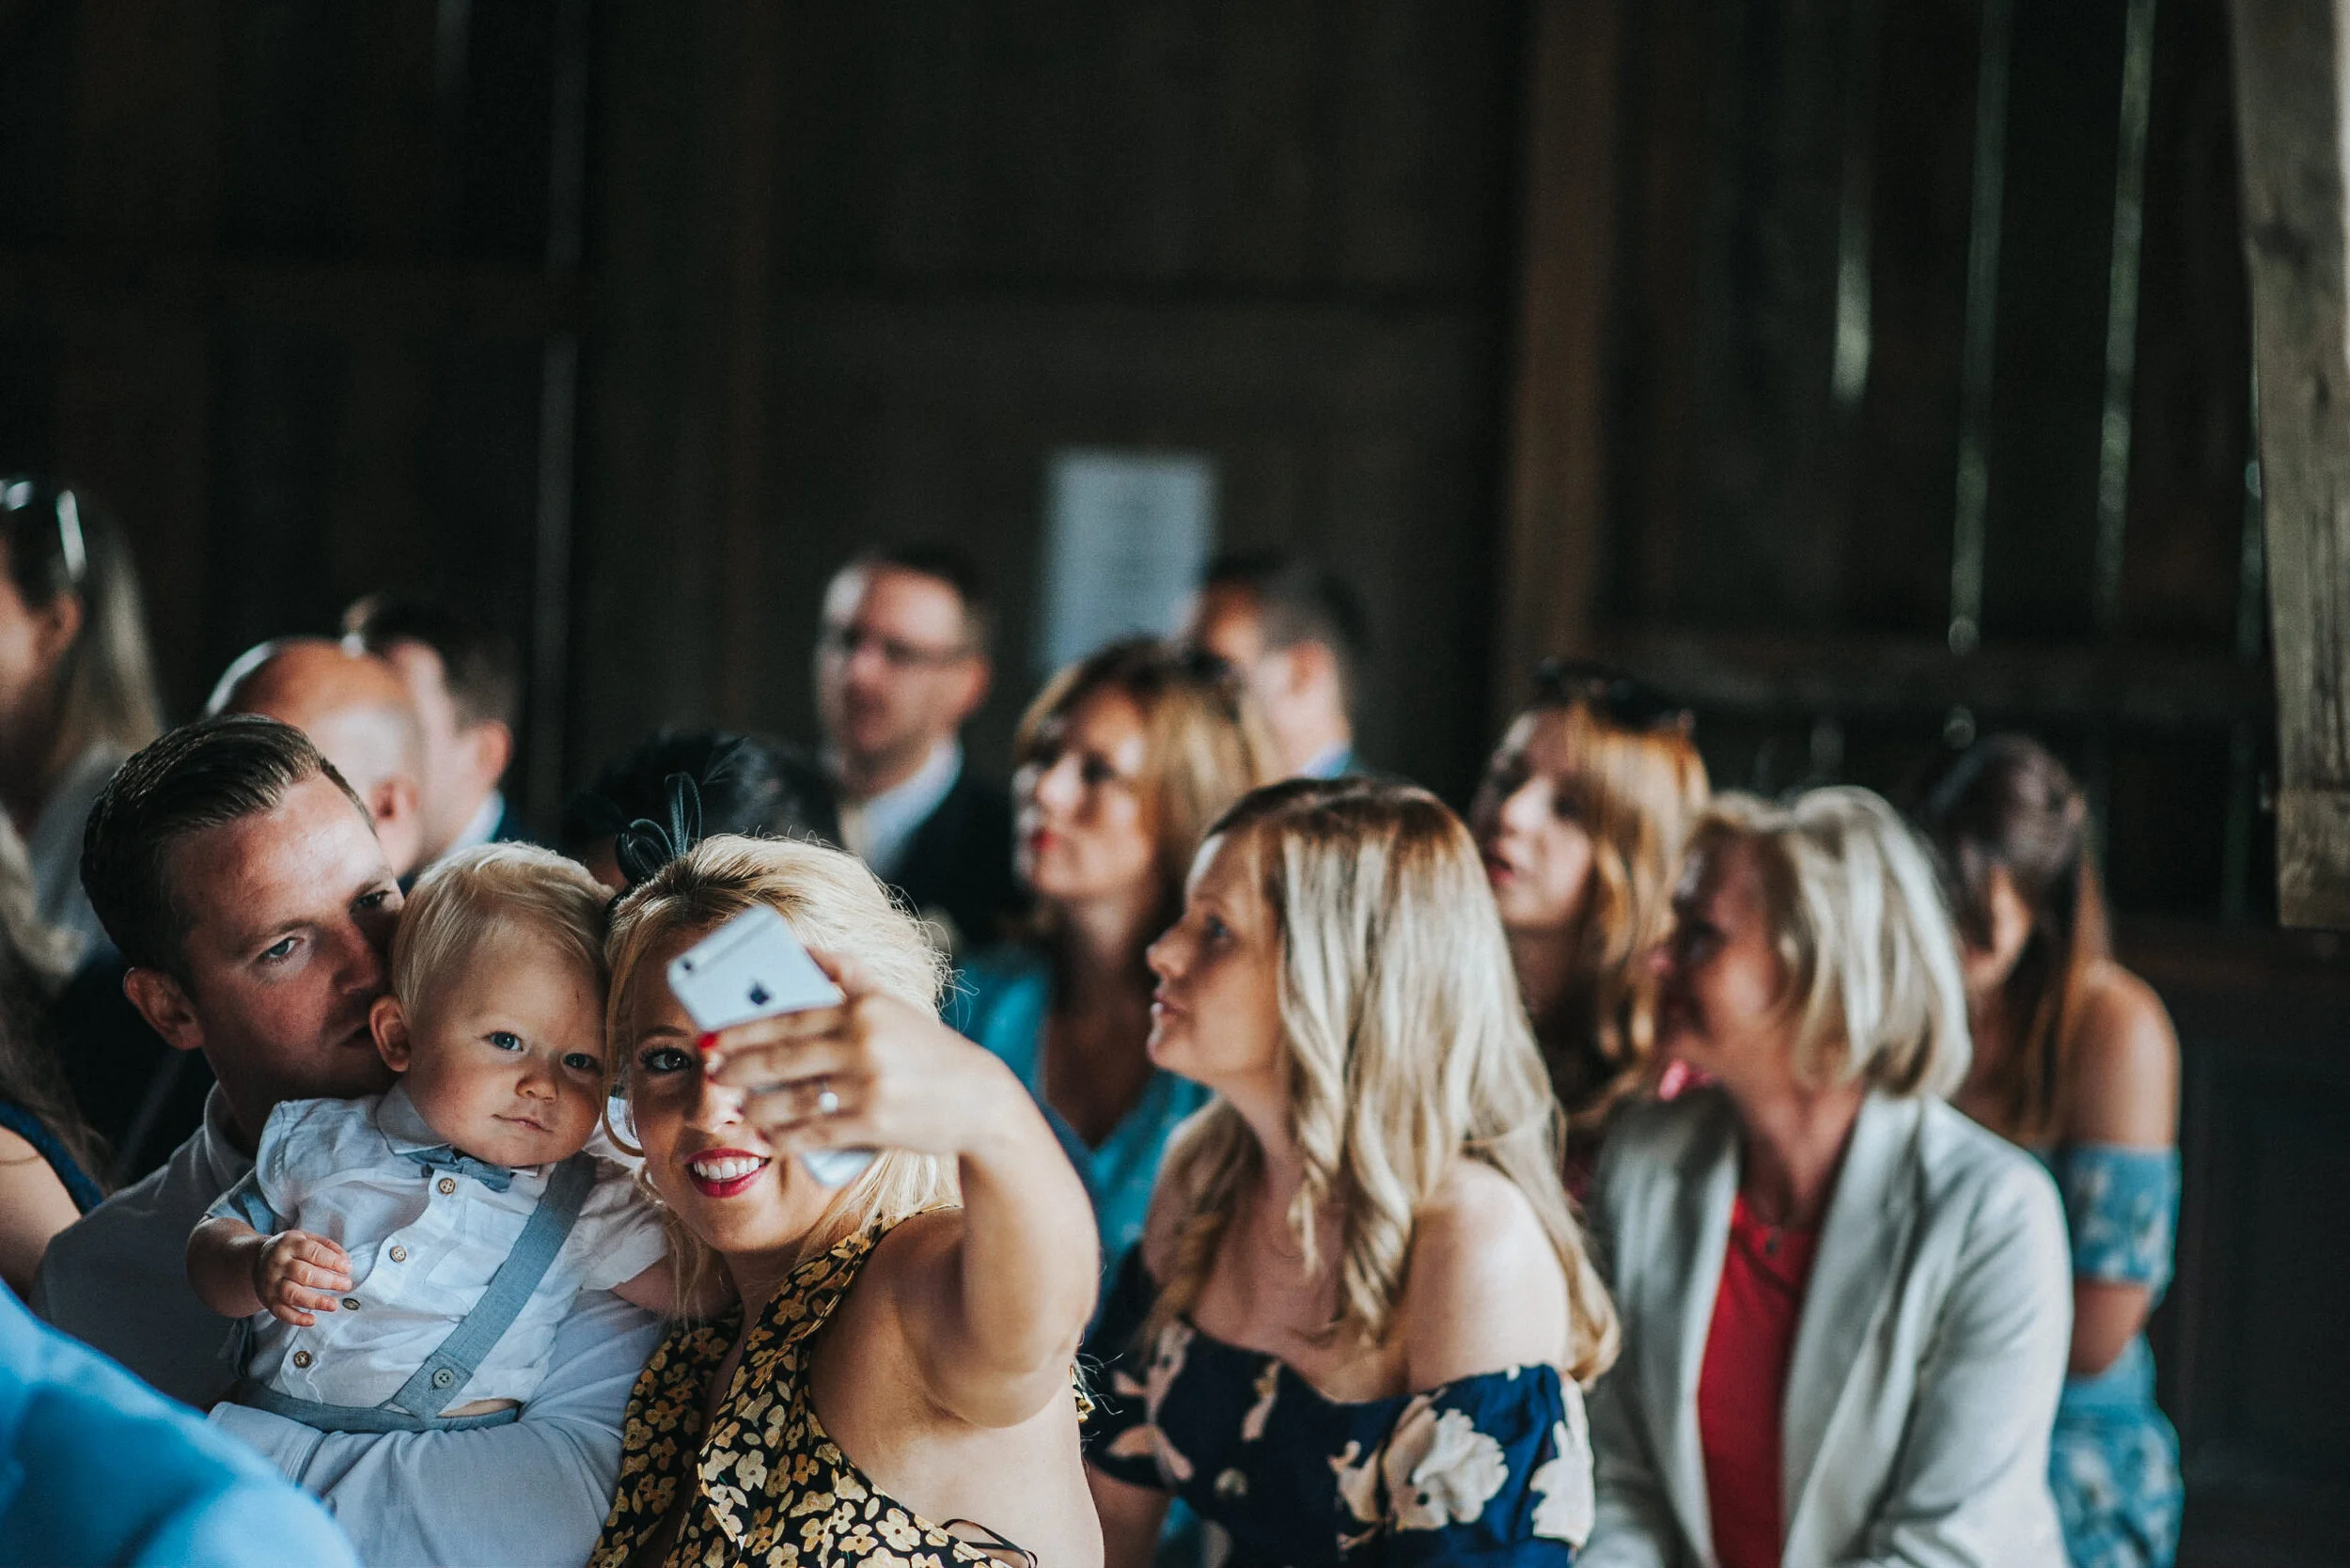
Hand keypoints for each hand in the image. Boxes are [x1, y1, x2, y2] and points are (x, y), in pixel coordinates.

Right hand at [254, 1230, 352, 1326]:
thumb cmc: (292, 1251)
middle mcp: (277, 1264)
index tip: (348, 1268)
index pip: (312, 1252)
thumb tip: (345, 1262)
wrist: (258, 1261)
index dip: (332, 1261)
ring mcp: (271, 1283)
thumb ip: (328, 1247)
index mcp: (289, 1244)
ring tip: (333, 1305)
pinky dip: (296, 1318)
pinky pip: (281, 1312)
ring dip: (315, 1301)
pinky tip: (312, 1320)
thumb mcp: (307, 1239)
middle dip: (328, 1281)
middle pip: (303, 1274)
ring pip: (292, 1294)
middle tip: (346, 1285)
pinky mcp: (268, 1300)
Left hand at [705, 949, 1024, 1164]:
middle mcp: (864, 1043)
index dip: (744, 1028)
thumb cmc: (928, 1051)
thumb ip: (849, 974)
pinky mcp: (874, 1124)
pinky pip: (814, 1132)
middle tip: (714, 1073)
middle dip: (739, 1067)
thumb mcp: (893, 1003)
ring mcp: (869, 1085)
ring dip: (755, 1107)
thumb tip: (802, 948)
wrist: (978, 1100)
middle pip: (782, 1057)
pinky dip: (784, 1136)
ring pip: (792, 1098)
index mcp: (864, 1009)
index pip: (789, 1016)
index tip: (714, 1036)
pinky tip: (766, 1135)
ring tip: (737, 1108)